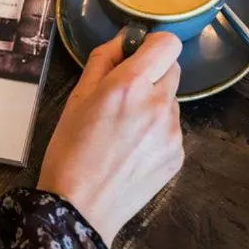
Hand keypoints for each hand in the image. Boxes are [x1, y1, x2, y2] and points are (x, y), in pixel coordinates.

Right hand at [37, 31, 184, 245]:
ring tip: (122, 131)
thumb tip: (123, 41)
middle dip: (151, 75)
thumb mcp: (76, 98)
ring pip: (170, 102)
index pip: (168, 44)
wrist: (81, 206)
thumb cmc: (70, 150)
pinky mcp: (178, 155)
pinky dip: (155, 133)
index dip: (153, 45)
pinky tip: (130, 151)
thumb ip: (103, 61)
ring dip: (152, 106)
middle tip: (122, 97)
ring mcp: (173, 132)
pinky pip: (171, 130)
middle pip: (172, 70)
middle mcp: (159, 104)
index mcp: (130, 85)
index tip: (137, 55)